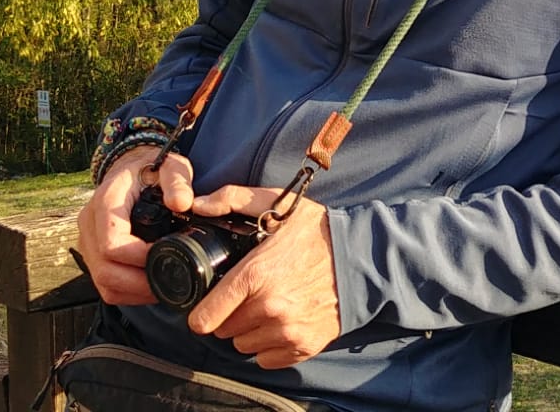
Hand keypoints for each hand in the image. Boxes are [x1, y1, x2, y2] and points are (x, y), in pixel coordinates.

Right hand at [76, 146, 194, 305]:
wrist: (130, 168)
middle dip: (139, 283)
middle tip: (170, 283)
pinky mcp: (92, 254)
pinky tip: (150, 285)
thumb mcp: (170, 166)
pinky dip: (127, 291)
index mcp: (105, 202)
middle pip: (105, 270)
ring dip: (133, 291)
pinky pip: (104, 284)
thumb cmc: (151, 169)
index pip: (111, 243)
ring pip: (103, 282)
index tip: (167, 257)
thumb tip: (182, 203)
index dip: (139, 258)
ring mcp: (87, 241)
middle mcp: (89, 223)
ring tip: (163, 286)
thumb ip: (178, 181)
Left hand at [185, 184, 340, 369]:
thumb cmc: (317, 232)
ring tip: (267, 306)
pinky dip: (269, 345)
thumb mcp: (278, 205)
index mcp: (254, 275)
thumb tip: (197, 203)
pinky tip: (282, 322)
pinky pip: (266, 359)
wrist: (362, 257)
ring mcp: (287, 330)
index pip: (205, 318)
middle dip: (230, 314)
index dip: (202, 312)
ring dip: (249, 331)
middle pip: (223, 331)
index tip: (209, 304)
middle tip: (249, 294)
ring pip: (243, 346)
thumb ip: (233, 199)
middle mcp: (268, 307)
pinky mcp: (303, 345)